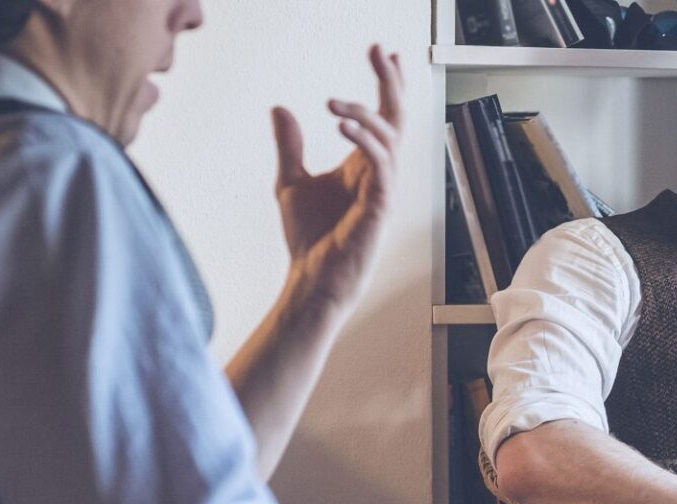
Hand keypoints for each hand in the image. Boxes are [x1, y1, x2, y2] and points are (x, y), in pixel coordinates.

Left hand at [270, 44, 403, 311]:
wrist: (312, 279)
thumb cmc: (310, 238)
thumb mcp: (290, 181)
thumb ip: (290, 145)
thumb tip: (280, 108)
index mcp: (362, 166)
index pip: (383, 116)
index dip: (386, 84)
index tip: (384, 53)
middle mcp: (379, 173)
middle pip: (396, 118)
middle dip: (390, 82)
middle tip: (379, 51)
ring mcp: (383, 189)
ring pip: (389, 137)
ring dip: (365, 113)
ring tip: (334, 103)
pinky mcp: (379, 206)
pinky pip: (381, 164)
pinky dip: (365, 140)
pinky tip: (341, 123)